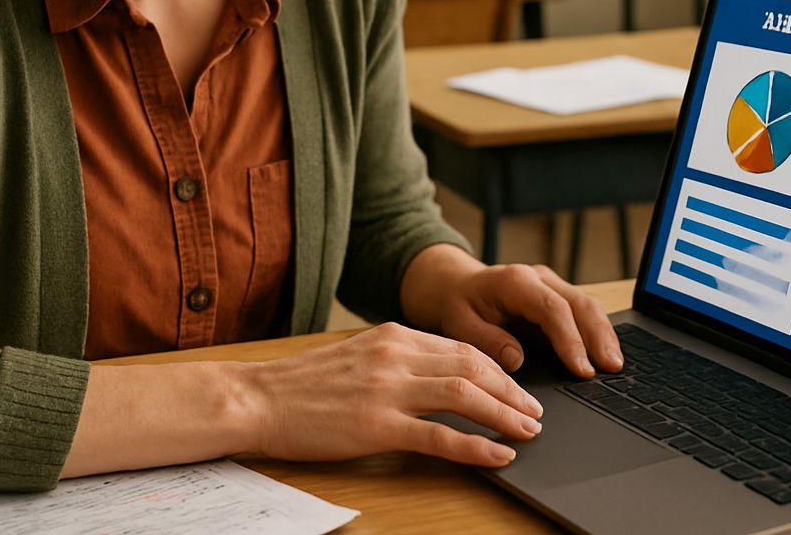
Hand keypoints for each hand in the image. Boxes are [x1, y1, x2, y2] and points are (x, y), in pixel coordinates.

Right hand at [234, 322, 543, 466]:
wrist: (255, 398)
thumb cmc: (302, 386)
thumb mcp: (357, 356)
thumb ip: (396, 361)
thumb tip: (439, 378)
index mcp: (392, 335)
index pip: (462, 347)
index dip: (498, 369)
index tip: (517, 387)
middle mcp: (395, 355)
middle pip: (473, 366)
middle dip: (512, 391)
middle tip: (535, 411)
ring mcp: (386, 389)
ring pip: (465, 395)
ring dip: (504, 414)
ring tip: (528, 431)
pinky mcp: (376, 426)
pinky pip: (439, 435)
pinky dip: (475, 446)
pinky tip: (497, 455)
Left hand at [403, 247, 624, 378]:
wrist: (456, 287)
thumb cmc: (458, 306)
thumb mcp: (458, 324)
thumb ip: (486, 341)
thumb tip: (517, 360)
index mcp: (514, 281)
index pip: (552, 308)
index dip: (570, 339)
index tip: (581, 369)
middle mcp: (538, 278)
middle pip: (579, 303)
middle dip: (598, 336)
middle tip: (610, 368)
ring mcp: (551, 285)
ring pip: (587, 305)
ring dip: (604, 334)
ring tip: (615, 365)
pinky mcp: (558, 296)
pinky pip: (584, 311)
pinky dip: (598, 332)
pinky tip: (606, 355)